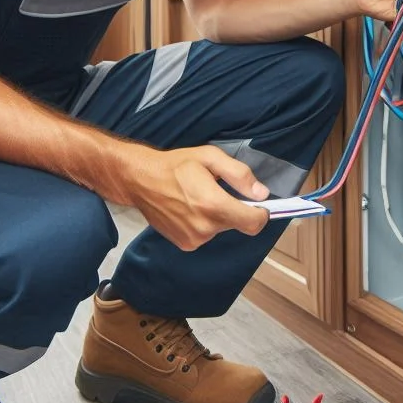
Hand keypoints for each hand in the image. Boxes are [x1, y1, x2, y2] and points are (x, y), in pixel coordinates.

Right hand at [109, 143, 270, 250]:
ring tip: (199, 197)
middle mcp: (205, 227)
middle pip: (237, 224)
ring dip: (218, 216)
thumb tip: (261, 193)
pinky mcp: (185, 244)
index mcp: (213, 205)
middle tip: (218, 190)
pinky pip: (207, 235)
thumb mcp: (210, 157)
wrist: (140, 180)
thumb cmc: (176, 165)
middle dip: (235, 209)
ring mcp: (194, 239)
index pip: (253, 223)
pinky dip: (205, 223)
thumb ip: (239, 175)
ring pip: (221, 229)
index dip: (262, 214)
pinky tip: (190, 208)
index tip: (260, 205)